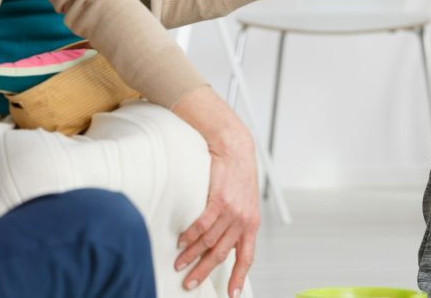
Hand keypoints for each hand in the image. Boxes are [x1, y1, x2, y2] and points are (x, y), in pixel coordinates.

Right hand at [172, 89, 260, 296]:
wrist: (235, 148)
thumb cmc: (237, 176)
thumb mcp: (244, 202)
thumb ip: (236, 223)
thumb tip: (223, 243)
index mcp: (251, 224)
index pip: (246, 257)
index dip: (239, 277)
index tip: (231, 294)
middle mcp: (243, 220)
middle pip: (222, 254)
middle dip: (204, 271)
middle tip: (189, 283)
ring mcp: (232, 210)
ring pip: (209, 241)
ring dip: (191, 255)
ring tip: (179, 264)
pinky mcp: (219, 200)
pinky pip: (202, 225)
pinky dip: (190, 236)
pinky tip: (181, 242)